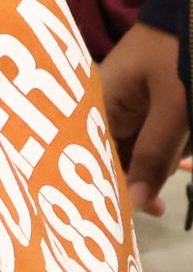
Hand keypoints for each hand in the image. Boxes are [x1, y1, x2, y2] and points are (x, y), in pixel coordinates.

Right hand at [101, 20, 186, 216]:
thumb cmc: (181, 53)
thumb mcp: (174, 107)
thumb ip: (156, 156)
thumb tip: (136, 205)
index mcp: (98, 100)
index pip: (90, 154)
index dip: (107, 186)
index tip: (132, 217)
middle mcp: (105, 101)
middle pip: (111, 152)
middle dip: (138, 178)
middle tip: (161, 208)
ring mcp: (128, 98)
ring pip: (135, 145)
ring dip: (157, 164)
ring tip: (175, 186)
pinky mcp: (149, 96)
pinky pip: (150, 131)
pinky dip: (167, 148)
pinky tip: (182, 159)